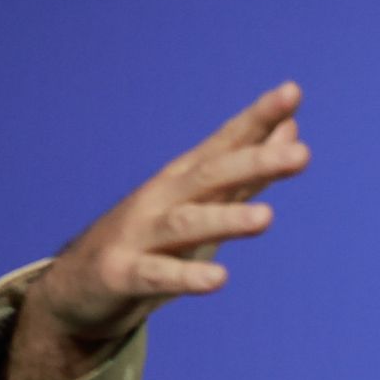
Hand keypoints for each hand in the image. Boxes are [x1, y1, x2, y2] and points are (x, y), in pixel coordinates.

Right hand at [6, 82, 309, 379]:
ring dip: (226, 220)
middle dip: (255, 162)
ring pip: (186, 223)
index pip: (226, 143)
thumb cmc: (152, 241)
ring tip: (267, 218)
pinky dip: (185, 277)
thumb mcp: (205, 202)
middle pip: (212, 176)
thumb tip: (292, 129)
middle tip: (302, 154)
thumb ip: (249, 172)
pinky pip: (157, 275)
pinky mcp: (122, 274)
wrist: (77, 286)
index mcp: (185, 179)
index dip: (258, 118)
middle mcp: (163, 198)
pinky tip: (217, 280)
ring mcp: (140, 235)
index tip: (293, 92)